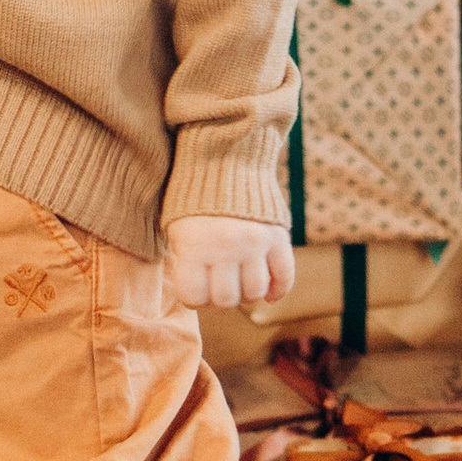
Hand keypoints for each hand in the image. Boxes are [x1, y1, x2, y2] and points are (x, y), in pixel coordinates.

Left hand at [164, 213, 295, 310]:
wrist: (224, 161)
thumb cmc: (193, 200)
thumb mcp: (176, 228)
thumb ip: (186, 262)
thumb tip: (199, 297)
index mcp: (195, 245)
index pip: (194, 297)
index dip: (193, 297)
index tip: (195, 287)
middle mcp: (227, 246)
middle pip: (227, 299)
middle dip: (220, 298)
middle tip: (217, 285)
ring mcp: (255, 242)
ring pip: (255, 291)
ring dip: (246, 293)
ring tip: (239, 282)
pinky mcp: (277, 236)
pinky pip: (285, 275)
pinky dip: (278, 290)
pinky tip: (270, 294)